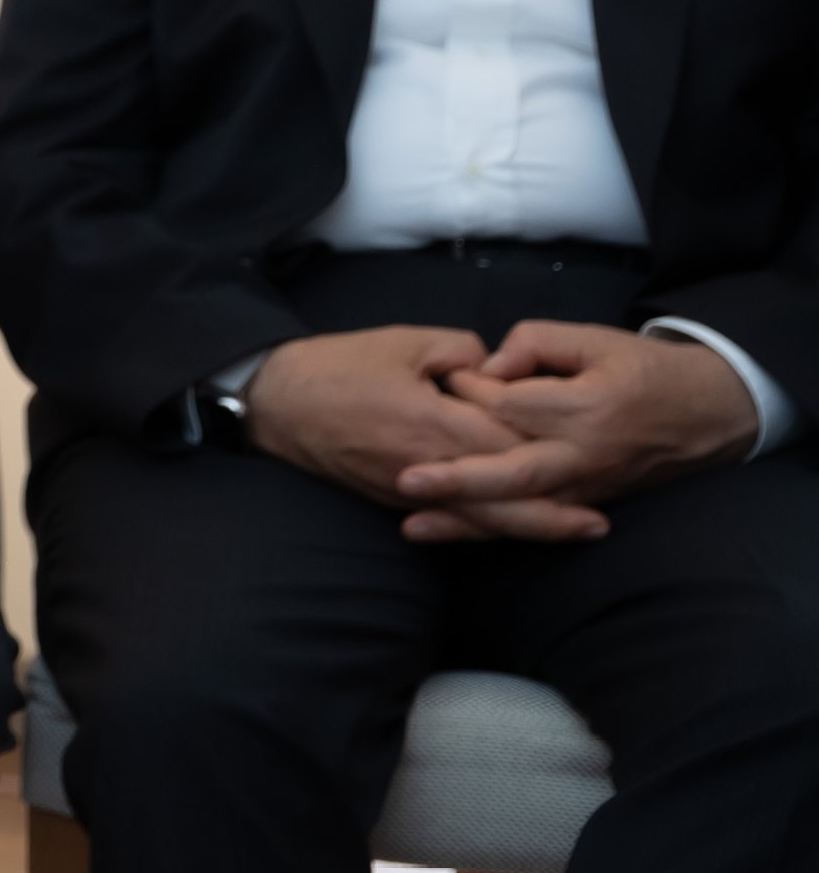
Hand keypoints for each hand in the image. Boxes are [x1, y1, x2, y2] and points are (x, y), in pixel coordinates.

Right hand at [238, 325, 590, 540]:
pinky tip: (512, 526)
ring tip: (573, 530)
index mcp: (433, 422)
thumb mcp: (404, 342)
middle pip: (500, 499)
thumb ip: (461, 351)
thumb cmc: (336, 366)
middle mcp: (426, 466)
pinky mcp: (393, 497)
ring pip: (477, 518)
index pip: (505, 442)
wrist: (274, 403)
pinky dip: (484, 525)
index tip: (594, 449)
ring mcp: (408, 489)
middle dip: (552, 514)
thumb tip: (493, 368)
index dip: (549, 446)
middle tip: (598, 523)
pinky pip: (449, 516)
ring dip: (527, 527)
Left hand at [392, 318, 758, 539]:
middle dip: (459, 478)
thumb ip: (537, 343)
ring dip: (465, 517)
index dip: (470, 392)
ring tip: (411, 521)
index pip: (513, 406)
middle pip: (515, 471)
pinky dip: (486, 529)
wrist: (710, 413)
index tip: (441, 379)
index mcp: (589, 408)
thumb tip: (488, 365)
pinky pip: (530, 520)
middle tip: (406, 478)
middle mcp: (586, 455)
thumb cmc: (645, 369)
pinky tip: (440, 532)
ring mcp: (586, 486)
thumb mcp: (596, 339)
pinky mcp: (583, 502)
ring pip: (520, 505)